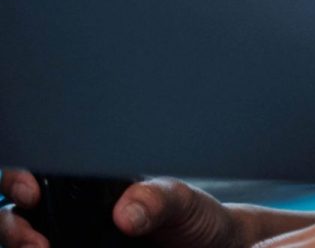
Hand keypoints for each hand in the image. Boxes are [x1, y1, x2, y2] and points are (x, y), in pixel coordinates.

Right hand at [0, 171, 251, 247]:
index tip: (31, 193)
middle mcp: (72, 215)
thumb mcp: (181, 199)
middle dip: (9, 223)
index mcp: (90, 187)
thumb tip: (127, 212)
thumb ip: (157, 198)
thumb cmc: (193, 217)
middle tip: (33, 241)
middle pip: (17, 215)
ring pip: (23, 242)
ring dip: (18, 244)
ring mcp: (72, 241)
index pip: (37, 176)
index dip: (18, 179)